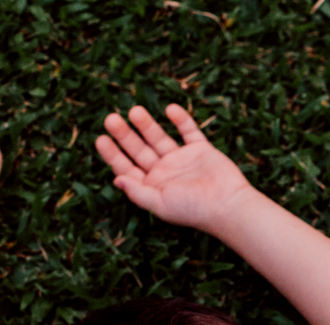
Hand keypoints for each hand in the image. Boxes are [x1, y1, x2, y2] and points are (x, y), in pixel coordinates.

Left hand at [95, 105, 252, 236]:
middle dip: (125, 135)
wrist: (228, 206)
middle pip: (140, 149)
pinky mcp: (202, 151)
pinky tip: (169, 109)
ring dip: (147, 124)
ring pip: (160, 138)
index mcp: (153, 186)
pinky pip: (189, 132)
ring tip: (134, 110)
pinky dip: (181, 120)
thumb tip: (116, 179)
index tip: (101, 138)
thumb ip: (137, 192)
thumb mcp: (159, 204)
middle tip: (111, 119)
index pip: (127, 167)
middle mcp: (166, 172)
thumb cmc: (194, 210)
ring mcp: (183, 160)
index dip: (113, 154)